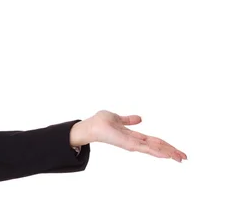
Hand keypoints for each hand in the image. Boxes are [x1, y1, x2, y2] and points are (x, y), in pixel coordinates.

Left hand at [70, 110, 186, 161]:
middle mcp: (134, 142)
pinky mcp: (127, 144)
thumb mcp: (118, 118)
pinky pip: (144, 148)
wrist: (90, 126)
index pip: (153, 141)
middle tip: (185, 157)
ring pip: (153, 149)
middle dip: (171, 152)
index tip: (178, 151)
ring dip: (167, 153)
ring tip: (180, 157)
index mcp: (134, 136)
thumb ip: (129, 120)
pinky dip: (155, 151)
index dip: (166, 146)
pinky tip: (165, 155)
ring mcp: (132, 144)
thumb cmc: (100, 122)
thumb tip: (140, 118)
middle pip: (157, 147)